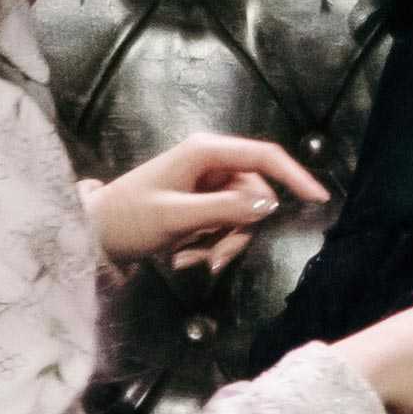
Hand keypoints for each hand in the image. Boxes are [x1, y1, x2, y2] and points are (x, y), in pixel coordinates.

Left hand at [87, 133, 327, 269]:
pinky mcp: (200, 203)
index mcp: (205, 151)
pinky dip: (210, 245)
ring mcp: (205, 183)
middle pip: (254, 194)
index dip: (295, 175)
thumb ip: (226, 210)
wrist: (93, 236)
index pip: (264, 155)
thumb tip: (269, 205)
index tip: (319, 198)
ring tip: (190, 261)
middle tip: (215, 262)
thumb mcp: (178, 217)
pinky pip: (224, 224)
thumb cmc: (129, 219)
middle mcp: (210, 161)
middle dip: (239, 231)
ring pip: (242, 215)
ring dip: (222, 243)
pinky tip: (184, 258)